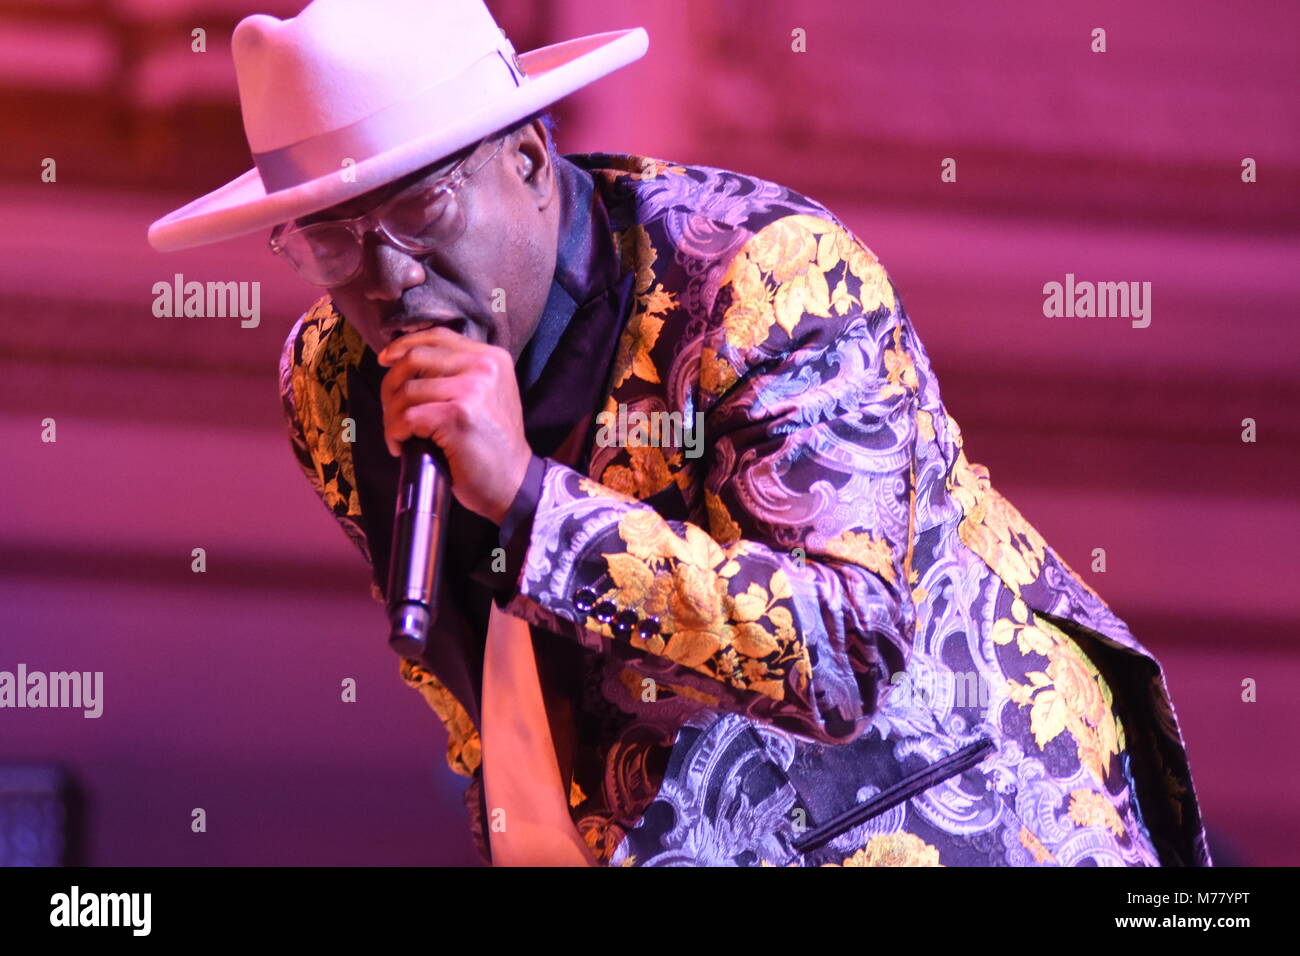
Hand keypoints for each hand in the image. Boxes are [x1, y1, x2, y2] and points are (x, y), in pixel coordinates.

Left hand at [377, 327, 530, 525]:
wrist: (513, 483)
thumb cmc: (493, 446)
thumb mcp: (488, 396)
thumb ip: (460, 373)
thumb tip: (409, 362)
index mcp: (492, 358)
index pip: (437, 336)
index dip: (404, 345)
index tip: (385, 360)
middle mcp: (484, 367)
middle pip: (415, 358)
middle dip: (391, 385)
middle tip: (392, 411)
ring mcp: (471, 390)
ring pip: (406, 391)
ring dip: (391, 417)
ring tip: (399, 435)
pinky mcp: (456, 416)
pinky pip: (407, 417)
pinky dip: (395, 433)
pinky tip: (401, 447)